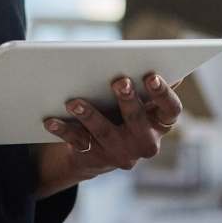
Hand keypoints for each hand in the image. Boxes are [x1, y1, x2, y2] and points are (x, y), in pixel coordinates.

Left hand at [36, 72, 184, 195]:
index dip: (163, 94)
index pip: (171, 110)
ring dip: (90, 116)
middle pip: (138, 121)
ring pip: (105, 133)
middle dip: (128, 101)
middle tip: (119, 81)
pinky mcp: (95, 159)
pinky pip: (78, 143)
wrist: (100, 152)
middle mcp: (145, 143)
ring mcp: (121, 154)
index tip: (151, 75)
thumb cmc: (124, 113)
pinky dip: (63, 130)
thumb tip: (162, 64)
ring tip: (74, 102)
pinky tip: (50, 120)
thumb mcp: (140, 101)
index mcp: (160, 123)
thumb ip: (148, 86)